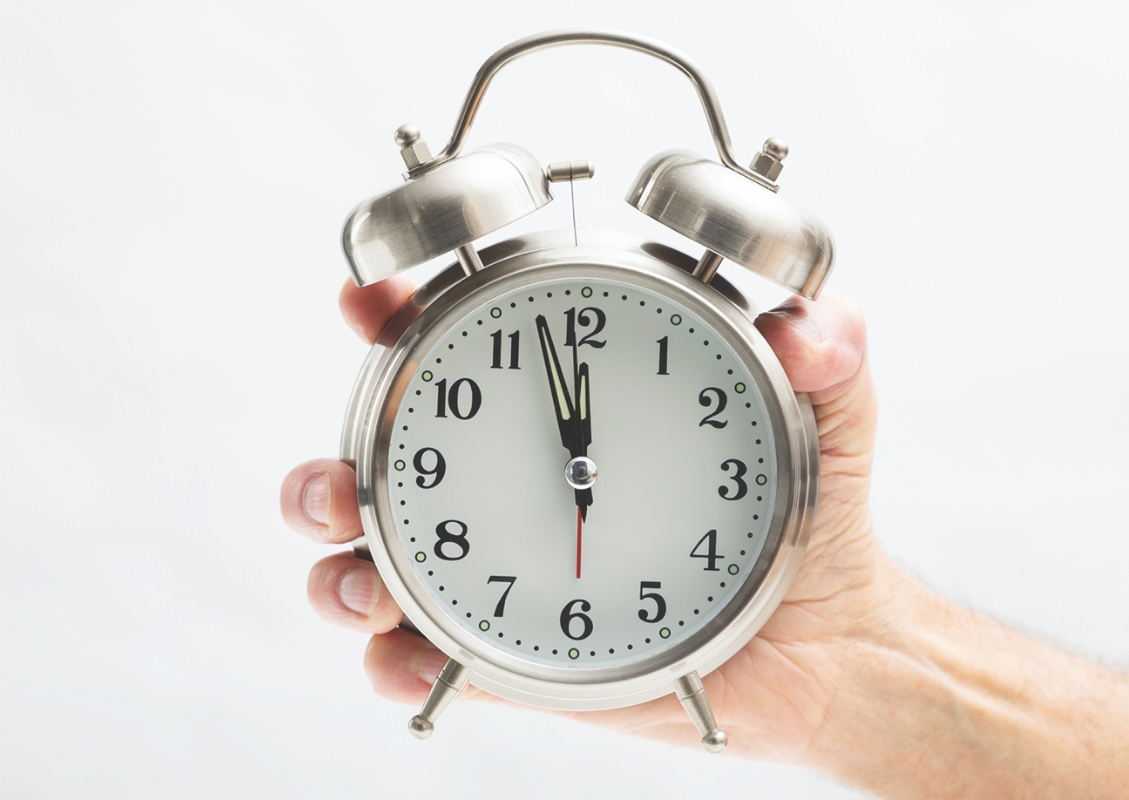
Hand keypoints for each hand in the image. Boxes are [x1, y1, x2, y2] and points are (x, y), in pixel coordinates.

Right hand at [282, 274, 880, 762]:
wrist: (825, 641)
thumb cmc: (809, 514)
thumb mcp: (829, 421)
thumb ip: (829, 355)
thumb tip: (806, 329)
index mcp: (565, 413)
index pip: (457, 351)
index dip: (394, 319)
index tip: (367, 303)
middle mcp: (512, 485)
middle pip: (380, 469)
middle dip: (327, 473)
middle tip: (339, 484)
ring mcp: (502, 570)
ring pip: (378, 567)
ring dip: (341, 575)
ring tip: (365, 587)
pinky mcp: (514, 652)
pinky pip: (431, 658)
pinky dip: (398, 663)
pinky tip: (408, 664)